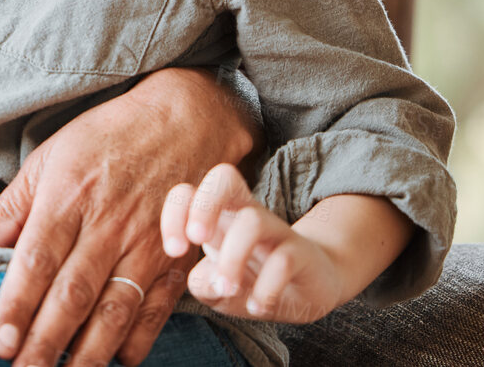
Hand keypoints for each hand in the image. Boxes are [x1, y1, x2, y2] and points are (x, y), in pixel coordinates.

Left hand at [0, 67, 260, 366]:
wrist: (182, 121)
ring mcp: (146, 244)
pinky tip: (117, 362)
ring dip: (87, 354)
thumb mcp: (48, 159)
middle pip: (72, 295)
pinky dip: (137, 342)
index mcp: (68, 196)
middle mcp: (107, 224)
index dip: (16, 305)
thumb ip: (8, 211)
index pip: (36, 260)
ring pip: (113, 311)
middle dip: (44, 343)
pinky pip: (155, 311)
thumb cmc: (105, 138)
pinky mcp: (175, 259)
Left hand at [162, 163, 344, 323]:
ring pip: (252, 221)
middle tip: (197, 239)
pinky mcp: (302, 254)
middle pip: (224, 176)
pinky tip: (258, 307)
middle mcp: (246, 214)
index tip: (175, 251)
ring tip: (227, 288)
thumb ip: (203, 284)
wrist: (309, 286)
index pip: (189, 192)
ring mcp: (276, 231)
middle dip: (203, 206)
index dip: (174, 213)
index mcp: (219, 216)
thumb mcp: (218, 288)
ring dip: (232, 258)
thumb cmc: (252, 280)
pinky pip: (284, 260)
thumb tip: (208, 282)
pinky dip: (265, 288)